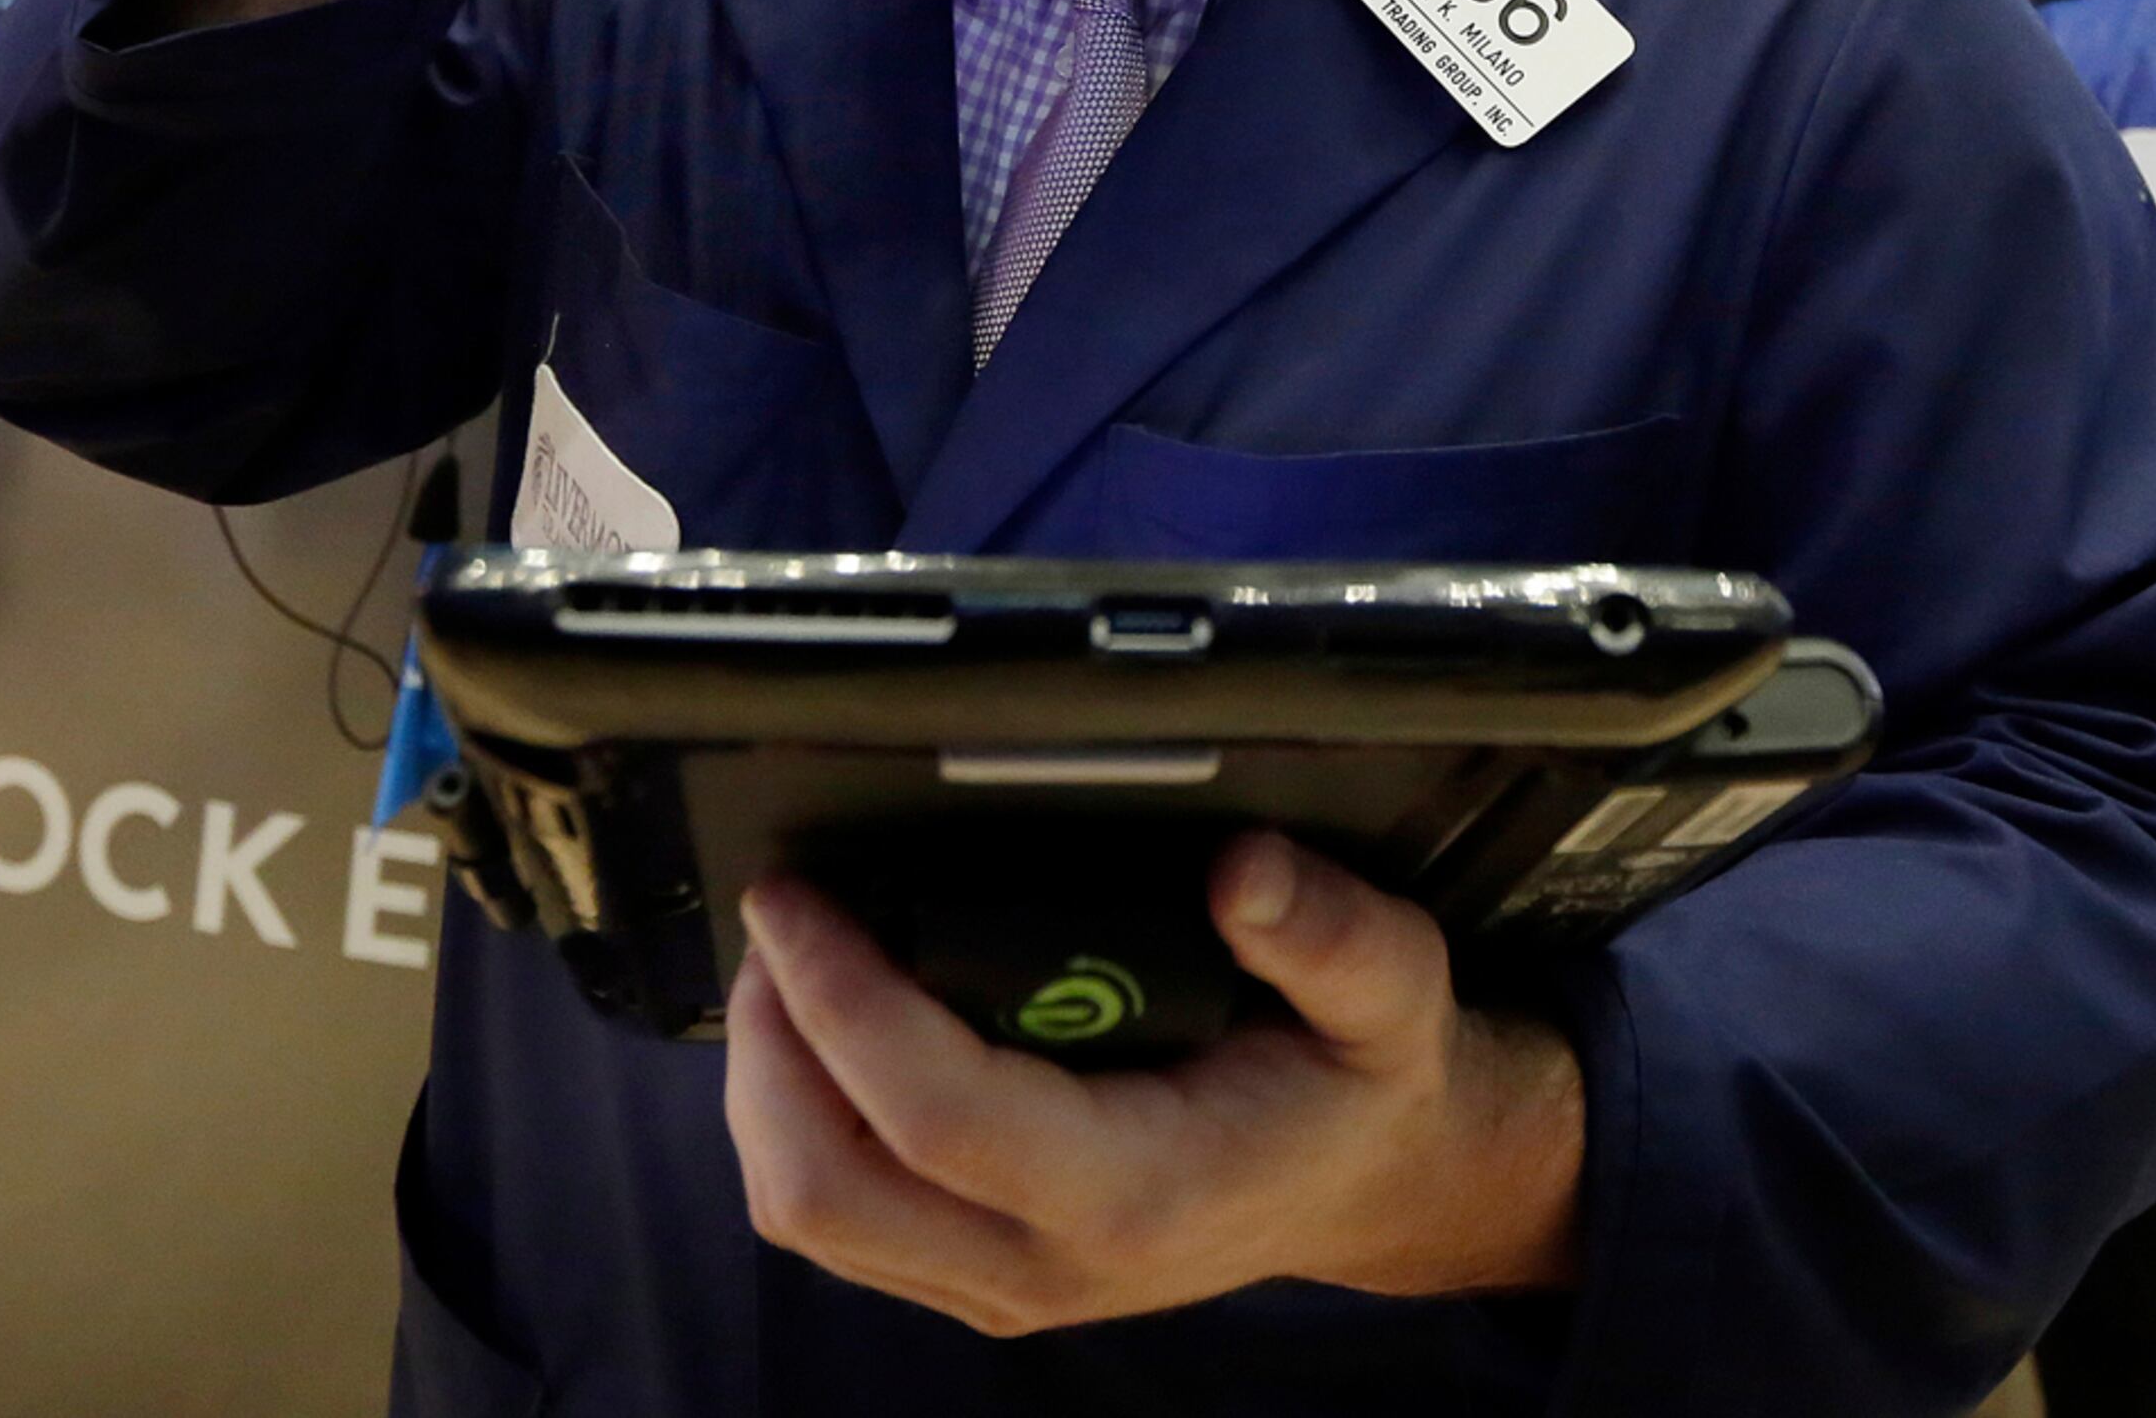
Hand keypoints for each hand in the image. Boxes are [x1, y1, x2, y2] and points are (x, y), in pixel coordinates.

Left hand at [724, 832, 1583, 1335]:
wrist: (1366, 1185)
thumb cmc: (1360, 1079)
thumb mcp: (1389, 990)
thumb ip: (1327, 933)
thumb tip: (1240, 871)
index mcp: (1137, 1191)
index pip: (934, 1116)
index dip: (840, 1001)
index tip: (794, 899)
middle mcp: (1049, 1261)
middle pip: (826, 1189)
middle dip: (768, 1045)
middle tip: (779, 920)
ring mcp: (1002, 1284)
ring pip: (810, 1215)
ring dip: (767, 1084)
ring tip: (790, 962)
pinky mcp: (973, 1276)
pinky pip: (836, 1221)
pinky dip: (798, 1120)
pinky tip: (826, 1028)